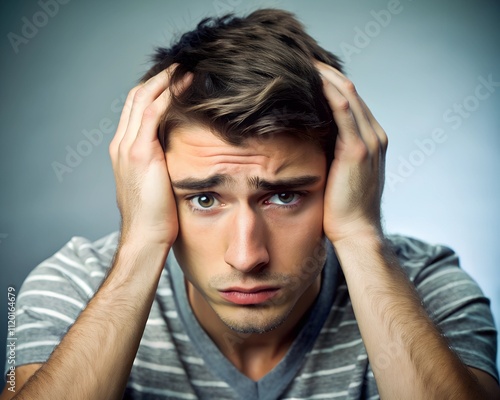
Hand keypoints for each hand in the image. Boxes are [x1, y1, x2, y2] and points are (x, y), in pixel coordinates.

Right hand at [109, 65, 191, 246]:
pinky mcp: (141, 153)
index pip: (136, 108)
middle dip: (159, 77)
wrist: (145, 237)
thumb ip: (161, 163)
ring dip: (165, 79)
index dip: (154, 89)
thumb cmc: (155, 217)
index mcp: (124, 150)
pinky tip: (186, 84)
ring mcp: (128, 146)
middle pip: (137, 96)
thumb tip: (179, 154)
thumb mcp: (155, 184)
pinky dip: (168, 94)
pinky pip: (153, 112)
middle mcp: (122, 143)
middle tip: (182, 65)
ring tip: (186, 67)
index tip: (175, 78)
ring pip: (143, 98)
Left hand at [316, 61, 387, 243]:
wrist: (357, 232)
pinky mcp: (357, 149)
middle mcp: (374, 135)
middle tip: (300, 61)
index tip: (306, 73)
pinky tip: (311, 80)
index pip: (351, 100)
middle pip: (350, 90)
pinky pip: (344, 111)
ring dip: (325, 76)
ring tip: (302, 63)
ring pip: (347, 94)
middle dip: (325, 73)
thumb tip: (306, 137)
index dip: (329, 83)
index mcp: (371, 139)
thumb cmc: (342, 207)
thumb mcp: (338, 173)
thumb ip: (331, 151)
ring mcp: (369, 140)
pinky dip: (328, 92)